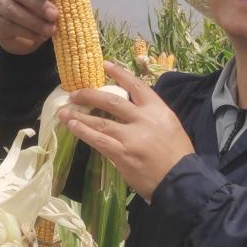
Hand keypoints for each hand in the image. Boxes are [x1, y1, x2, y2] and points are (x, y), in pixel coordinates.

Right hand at [0, 0, 57, 54]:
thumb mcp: (58, 3)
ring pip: (14, 10)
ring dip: (33, 22)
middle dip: (38, 4)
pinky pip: (9, 26)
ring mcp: (2, 4)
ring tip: (49, 31)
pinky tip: (38, 38)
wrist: (27, 36)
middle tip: (54, 16)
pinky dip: (26, 32)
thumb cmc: (44, 14)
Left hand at [57, 61, 194, 201]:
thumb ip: (151, 117)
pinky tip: (72, 126)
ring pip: (100, 120)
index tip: (105, 65)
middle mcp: (143, 118)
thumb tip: (131, 111)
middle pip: (111, 100)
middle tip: (75, 93)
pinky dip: (83, 131)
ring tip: (64, 112)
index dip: (119, 73)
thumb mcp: (171, 126)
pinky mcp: (122, 153)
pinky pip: (98, 140)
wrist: (181, 180)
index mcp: (158, 109)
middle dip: (90, 95)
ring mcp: (131, 136)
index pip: (136, 85)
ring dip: (79, 115)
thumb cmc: (178, 156)